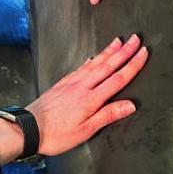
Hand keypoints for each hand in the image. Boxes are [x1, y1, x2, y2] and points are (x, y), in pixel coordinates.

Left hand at [0, 35, 147, 161]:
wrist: (28, 128)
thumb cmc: (57, 134)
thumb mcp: (86, 130)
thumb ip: (108, 115)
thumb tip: (131, 105)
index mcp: (92, 98)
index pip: (118, 78)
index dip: (133, 65)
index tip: (144, 52)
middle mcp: (83, 86)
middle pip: (108, 65)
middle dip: (124, 51)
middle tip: (136, 38)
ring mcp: (72, 82)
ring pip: (95, 62)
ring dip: (109, 51)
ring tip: (119, 41)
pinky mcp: (63, 83)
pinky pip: (81, 67)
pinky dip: (91, 59)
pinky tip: (94, 57)